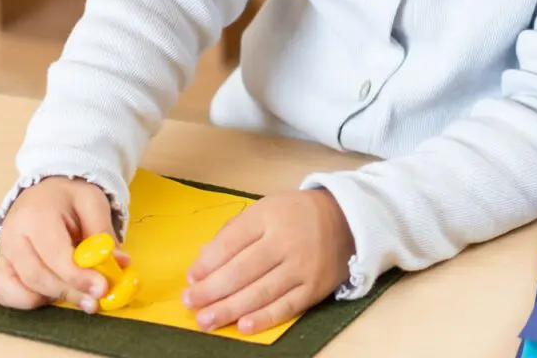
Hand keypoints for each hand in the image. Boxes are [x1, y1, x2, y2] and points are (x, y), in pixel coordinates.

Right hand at [0, 177, 129, 312]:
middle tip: (95, 302)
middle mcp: (12, 235)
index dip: (77, 276)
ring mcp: (3, 252)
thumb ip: (103, 233)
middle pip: (36, 276)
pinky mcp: (0, 265)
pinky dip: (27, 301)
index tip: (101, 289)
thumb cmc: (68, 197)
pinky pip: (4, 292)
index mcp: (35, 215)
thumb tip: (119, 263)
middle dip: (69, 293)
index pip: (54, 254)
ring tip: (78, 296)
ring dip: (51, 299)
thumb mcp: (93, 203)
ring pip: (19, 289)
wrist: (45, 191)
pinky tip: (52, 295)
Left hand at [181, 189, 352, 334]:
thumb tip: (203, 260)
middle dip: (212, 289)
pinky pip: (286, 307)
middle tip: (189, 303)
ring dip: (230, 308)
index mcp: (269, 216)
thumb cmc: (295, 216)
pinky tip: (242, 326)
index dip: (208, 263)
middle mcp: (286, 241)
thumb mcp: (264, 210)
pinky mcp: (314, 288)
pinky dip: (264, 318)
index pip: (232, 242)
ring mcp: (302, 267)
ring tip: (206, 320)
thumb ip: (233, 233)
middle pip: (242, 270)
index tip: (190, 278)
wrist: (347, 221)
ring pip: (261, 292)